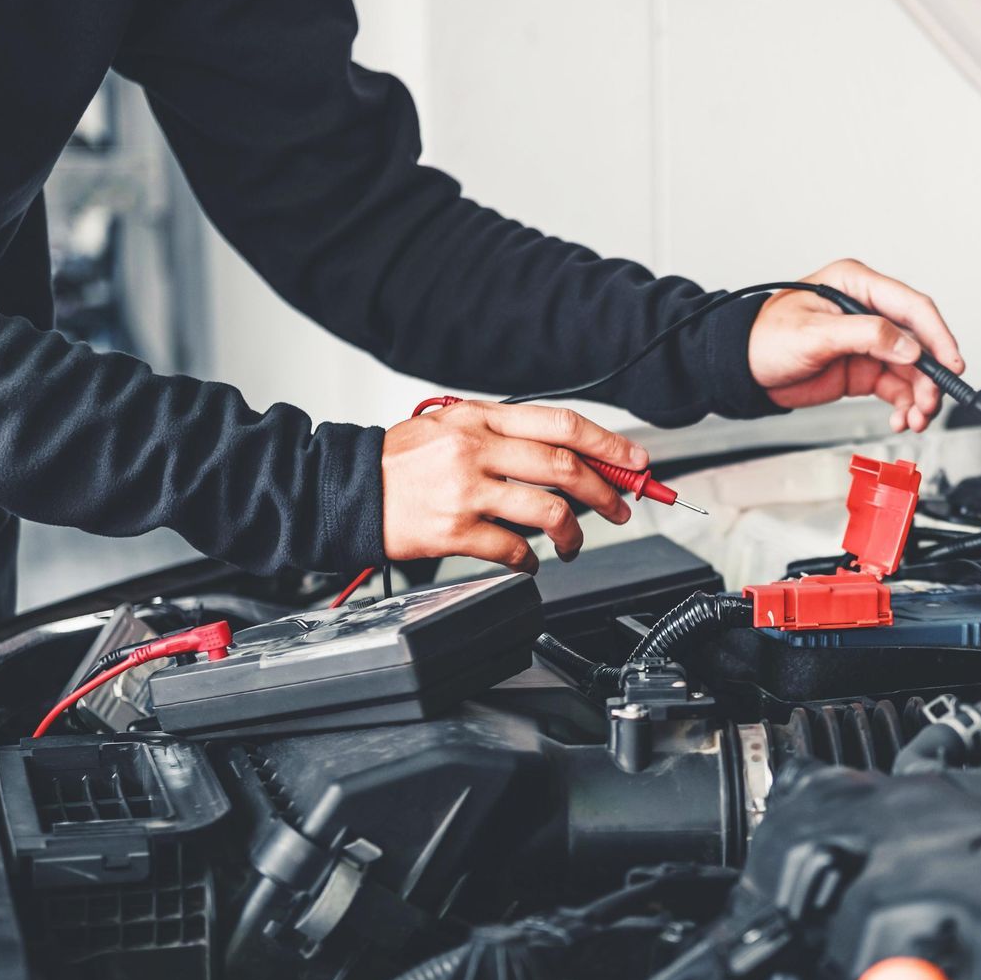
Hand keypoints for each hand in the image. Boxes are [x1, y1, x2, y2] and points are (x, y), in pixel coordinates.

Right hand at [380, 401, 644, 571]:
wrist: (346, 490)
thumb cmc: (400, 462)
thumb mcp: (451, 427)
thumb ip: (503, 435)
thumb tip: (567, 455)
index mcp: (480, 418)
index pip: (561, 424)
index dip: (607, 444)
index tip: (634, 463)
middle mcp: (476, 449)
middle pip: (565, 467)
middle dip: (605, 492)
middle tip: (619, 508)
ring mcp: (465, 490)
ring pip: (548, 511)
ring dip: (573, 533)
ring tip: (571, 542)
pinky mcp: (453, 530)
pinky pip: (512, 549)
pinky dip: (530, 560)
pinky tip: (530, 561)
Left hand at [748, 259, 964, 431]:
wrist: (742, 370)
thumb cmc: (765, 339)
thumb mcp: (814, 333)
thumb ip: (866, 335)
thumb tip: (909, 347)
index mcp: (857, 285)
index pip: (912, 306)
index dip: (937, 335)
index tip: (952, 363)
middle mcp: (869, 310)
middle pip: (918, 342)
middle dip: (930, 376)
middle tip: (930, 403)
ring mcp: (869, 342)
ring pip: (912, 370)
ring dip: (920, 396)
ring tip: (916, 419)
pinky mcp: (864, 369)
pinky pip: (896, 387)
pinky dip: (904, 405)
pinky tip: (902, 419)